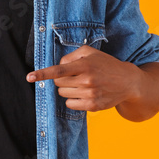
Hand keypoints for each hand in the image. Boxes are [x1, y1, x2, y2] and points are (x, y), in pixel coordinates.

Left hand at [26, 45, 141, 111]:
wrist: (128, 82)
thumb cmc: (106, 64)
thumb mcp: (90, 53)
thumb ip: (71, 56)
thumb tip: (58, 65)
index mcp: (85, 65)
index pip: (59, 70)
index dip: (43, 74)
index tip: (29, 77)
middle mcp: (87, 80)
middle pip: (58, 84)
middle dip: (62, 80)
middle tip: (75, 76)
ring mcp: (90, 94)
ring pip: (63, 94)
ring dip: (68, 89)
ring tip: (83, 85)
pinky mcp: (92, 106)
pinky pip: (70, 104)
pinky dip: (73, 99)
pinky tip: (85, 94)